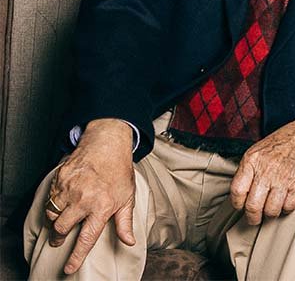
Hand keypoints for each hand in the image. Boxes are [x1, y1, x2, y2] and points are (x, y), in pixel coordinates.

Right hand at [45, 119, 134, 274]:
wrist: (107, 143)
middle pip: (61, 229)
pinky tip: (62, 202)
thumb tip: (129, 242)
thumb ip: (125, 222)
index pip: (87, 238)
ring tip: (63, 219)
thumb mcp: (127, 196)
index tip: (69, 268)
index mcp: (102, 206)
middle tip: (60, 239)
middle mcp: (84, 199)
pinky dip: (53, 205)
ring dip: (55, 221)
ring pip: (52, 216)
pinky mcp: (60, 180)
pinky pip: (49, 200)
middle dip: (58, 238)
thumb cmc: (119, 171)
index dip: (76, 256)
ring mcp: (70, 189)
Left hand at [230, 113, 294, 224]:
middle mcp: (267, 169)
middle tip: (255, 218)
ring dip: (271, 213)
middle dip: (253, 217)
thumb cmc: (285, 141)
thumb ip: (248, 169)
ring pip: (271, 211)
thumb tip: (240, 194)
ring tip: (272, 207)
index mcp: (253, 159)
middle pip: (253, 206)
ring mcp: (284, 178)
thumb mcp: (260, 148)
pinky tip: (286, 200)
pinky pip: (288, 207)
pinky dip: (286, 208)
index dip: (237, 203)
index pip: (237, 191)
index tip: (241, 206)